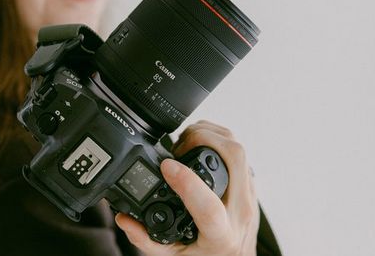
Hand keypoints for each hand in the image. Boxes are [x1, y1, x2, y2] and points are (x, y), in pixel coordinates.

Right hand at [115, 120, 259, 255]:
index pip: (209, 207)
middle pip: (234, 158)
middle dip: (203, 139)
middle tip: (177, 146)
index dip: (187, 182)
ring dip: (211, 135)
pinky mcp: (250, 184)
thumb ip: (147, 239)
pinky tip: (199, 145)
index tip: (166, 167)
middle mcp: (240, 211)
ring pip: (238, 148)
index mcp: (220, 235)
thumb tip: (124, 218)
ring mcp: (249, 195)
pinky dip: (218, 139)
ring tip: (185, 143)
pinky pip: (239, 152)